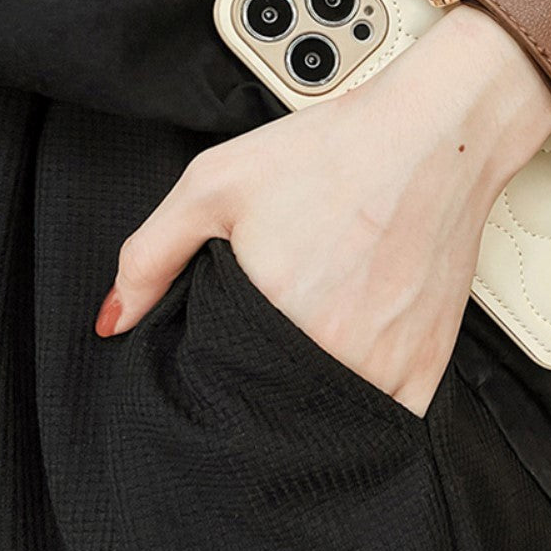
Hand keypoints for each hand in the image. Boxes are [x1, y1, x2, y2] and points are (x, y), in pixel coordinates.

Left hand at [93, 4, 550, 417]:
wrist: (435, 135)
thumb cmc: (335, 151)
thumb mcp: (217, 181)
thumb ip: (151, 253)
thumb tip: (114, 319)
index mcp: (273, 314)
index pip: (220, 385)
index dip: (217, 366)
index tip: (234, 334)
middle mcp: (334, 350)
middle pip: (276, 405)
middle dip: (264, 380)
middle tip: (281, 321)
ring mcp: (387, 363)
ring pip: (331, 416)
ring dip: (317, 393)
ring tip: (324, 327)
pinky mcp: (430, 361)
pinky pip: (389, 415)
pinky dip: (368, 398)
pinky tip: (360, 354)